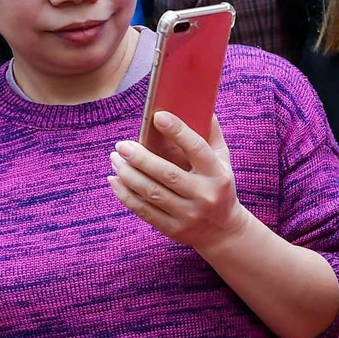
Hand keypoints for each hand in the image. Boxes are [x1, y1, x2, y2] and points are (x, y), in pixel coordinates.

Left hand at [110, 112, 248, 251]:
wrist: (223, 231)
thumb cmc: (219, 187)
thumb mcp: (223, 161)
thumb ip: (212, 135)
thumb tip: (203, 106)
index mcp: (217, 175)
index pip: (197, 149)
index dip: (178, 131)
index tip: (157, 116)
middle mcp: (204, 195)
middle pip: (167, 174)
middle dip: (140, 158)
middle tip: (121, 145)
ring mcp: (188, 215)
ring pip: (151, 192)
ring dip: (128, 174)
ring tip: (115, 159)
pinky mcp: (173, 229)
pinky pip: (144, 211)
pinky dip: (125, 195)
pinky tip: (115, 180)